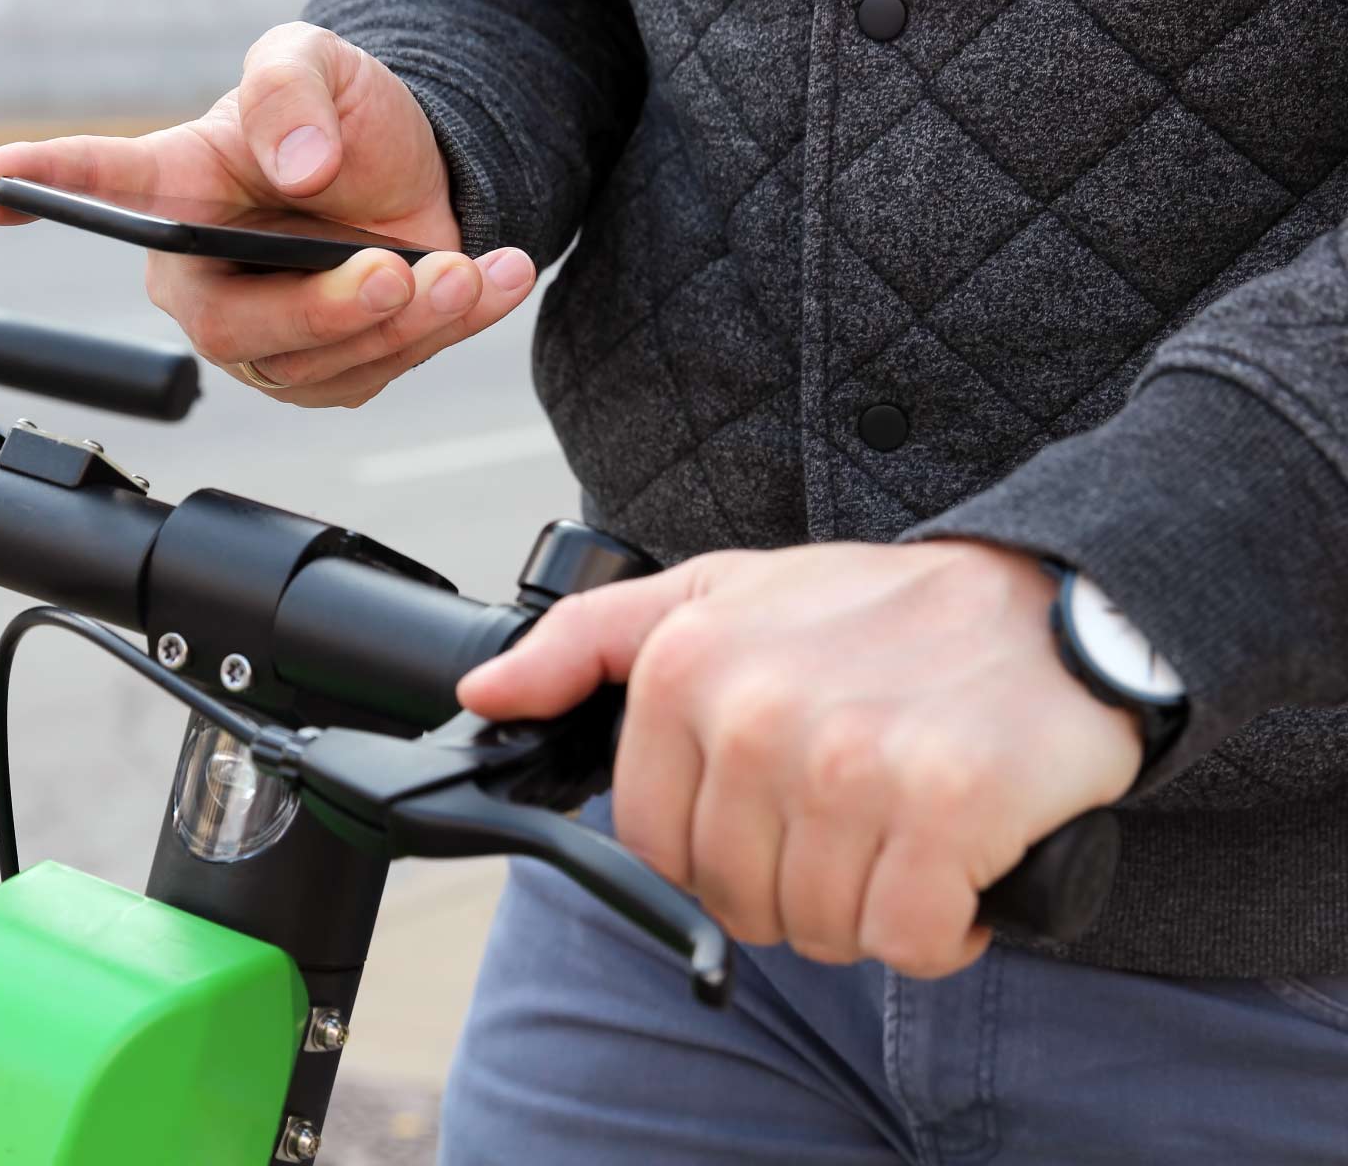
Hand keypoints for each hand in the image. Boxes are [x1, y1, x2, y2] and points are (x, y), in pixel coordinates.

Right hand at [0, 22, 536, 406]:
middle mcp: (205, 279)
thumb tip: (294, 164)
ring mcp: (267, 338)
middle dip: (324, 311)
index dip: (44, 184)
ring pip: (324, 366)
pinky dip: (452, 326)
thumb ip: (292, 92)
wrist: (417, 170)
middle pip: (235, 332)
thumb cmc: (339, 116)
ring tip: (464, 268)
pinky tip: (491, 276)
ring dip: (409, 322)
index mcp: (174, 192)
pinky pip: (386, 369)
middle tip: (393, 272)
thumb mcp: (317, 68)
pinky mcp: (331, 370)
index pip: (99, 186)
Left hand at [458, 541, 1141, 977]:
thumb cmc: (875, 615)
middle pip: (738, 899)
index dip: (716, 850)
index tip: (775, 806)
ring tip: (906, 826)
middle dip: (799, 880)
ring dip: (872, 905)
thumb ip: (586, 643)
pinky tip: (959, 860)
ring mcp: (848, 761)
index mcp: (683, 666)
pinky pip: (908, 940)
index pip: (651, 846)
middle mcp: (755, 713)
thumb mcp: (715, 593)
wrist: (1051, 604)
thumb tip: (482, 695)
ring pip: (822, 929)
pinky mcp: (945, 806)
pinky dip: (941, 926)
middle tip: (856, 810)